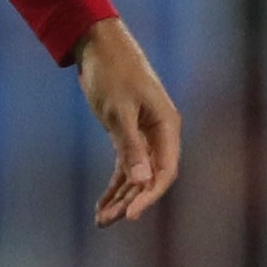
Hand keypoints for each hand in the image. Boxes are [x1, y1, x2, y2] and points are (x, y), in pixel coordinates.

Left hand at [74, 18, 180, 224]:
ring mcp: (145, 136)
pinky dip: (113, 185)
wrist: (99, 44)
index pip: (165, 171)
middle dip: (130, 202)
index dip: (149, 196)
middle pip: (150, 178)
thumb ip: (131, 147)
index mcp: (167, 126)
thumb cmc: (112, 72)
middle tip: (107, 222)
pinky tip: (102, 204)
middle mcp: (160, 134)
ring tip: (101, 221)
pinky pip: (124, 167)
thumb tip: (144, 181)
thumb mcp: (118, 110)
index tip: (130, 216)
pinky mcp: (128, 135)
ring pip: (136, 176)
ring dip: (120, 198)